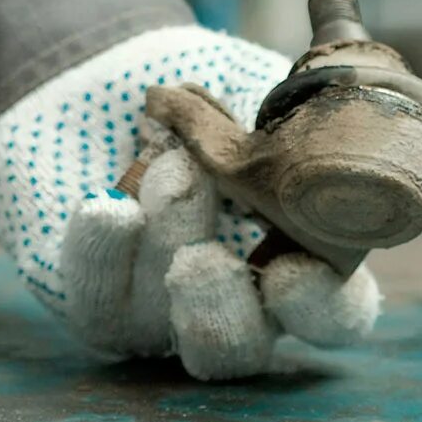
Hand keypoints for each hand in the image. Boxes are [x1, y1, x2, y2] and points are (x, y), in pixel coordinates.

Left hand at [0, 25, 379, 378]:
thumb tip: (291, 134)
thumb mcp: (249, 94)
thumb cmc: (197, 95)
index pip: (331, 315)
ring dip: (166, 252)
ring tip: (167, 173)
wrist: (102, 72)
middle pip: (240, 349)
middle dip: (222, 313)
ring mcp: (156, 307)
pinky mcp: (90, 296)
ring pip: (159, 327)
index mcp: (297, 259)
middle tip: (204, 261)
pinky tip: (108, 206)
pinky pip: (93, 303)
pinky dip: (101, 254)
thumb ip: (282, 124)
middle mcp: (232, 300)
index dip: (319, 308)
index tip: (292, 273)